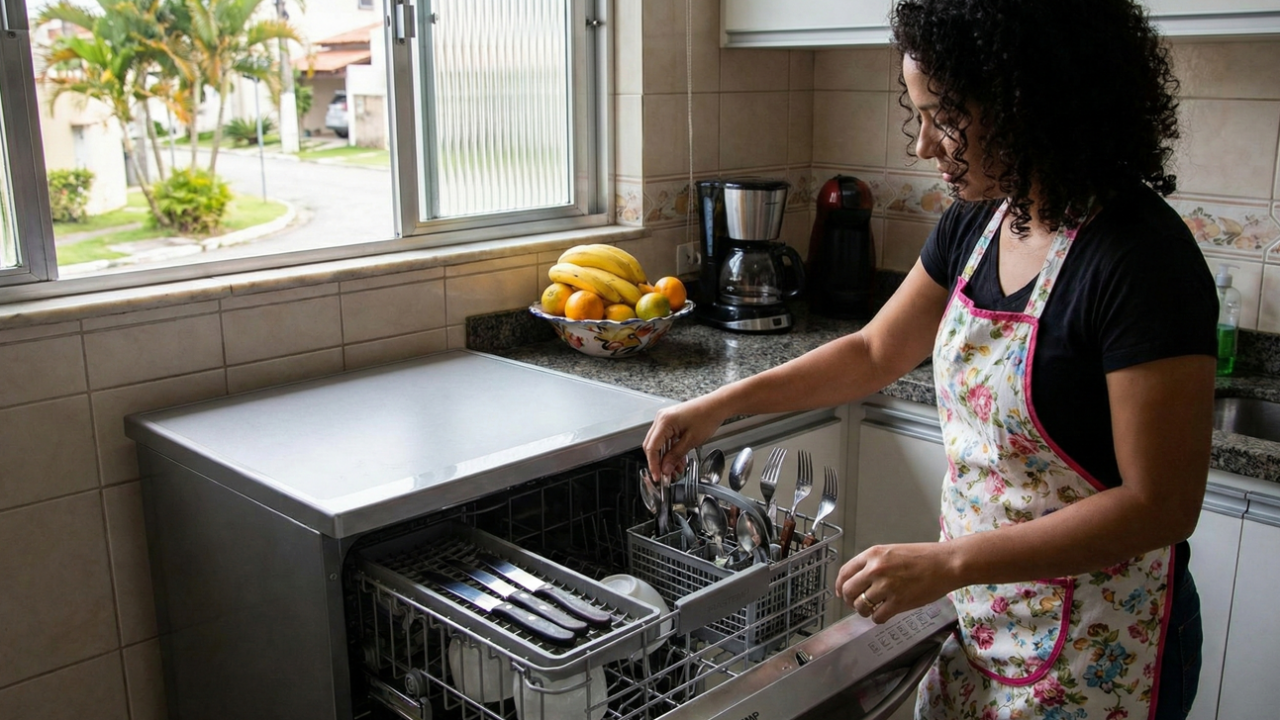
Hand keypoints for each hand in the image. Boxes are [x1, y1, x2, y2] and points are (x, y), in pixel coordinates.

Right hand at [643, 395, 727, 478]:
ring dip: (666, 458)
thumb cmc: (707, 416)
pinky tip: (679, 460)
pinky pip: (666, 438)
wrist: (717, 405)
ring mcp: (666, 419)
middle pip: (652, 446)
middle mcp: (661, 419)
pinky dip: (671, 450)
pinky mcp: (671, 421)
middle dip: (659, 462)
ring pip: (659, 444)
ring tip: (676, 470)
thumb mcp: (691, 440)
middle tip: (665, 475)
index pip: (652, 447)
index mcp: (664, 422)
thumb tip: (666, 468)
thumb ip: (676, 455)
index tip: (657, 476)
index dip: (653, 464)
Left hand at [835, 542, 956, 622]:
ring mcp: (886, 586)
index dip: (840, 585)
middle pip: (848, 591)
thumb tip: (859, 580)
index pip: (845, 572)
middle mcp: (876, 569)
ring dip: (864, 611)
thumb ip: (874, 563)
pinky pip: (877, 617)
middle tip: (855, 604)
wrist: (946, 564)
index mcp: (873, 554)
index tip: (841, 592)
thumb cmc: (924, 557)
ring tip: (872, 609)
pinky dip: (878, 619)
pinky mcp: (898, 602)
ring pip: (860, 606)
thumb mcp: (892, 551)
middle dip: (849, 600)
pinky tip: (884, 614)